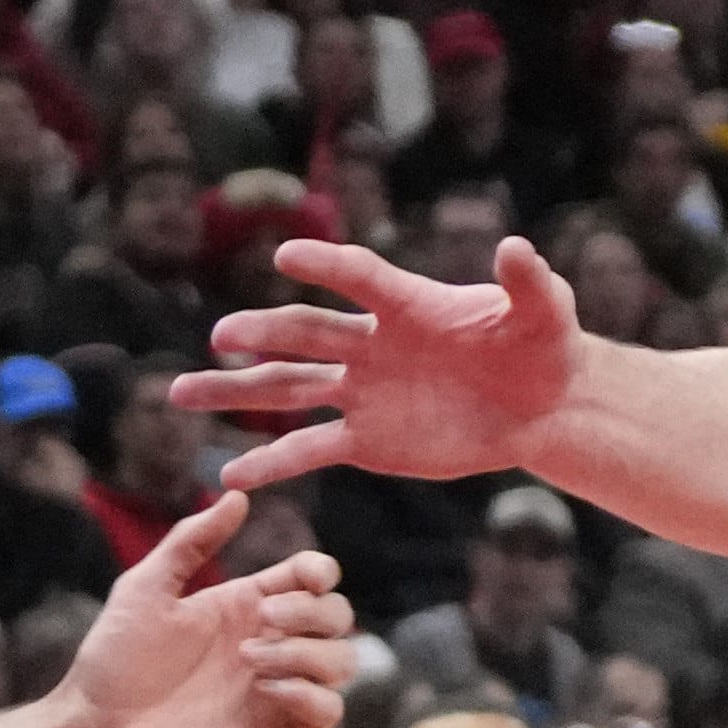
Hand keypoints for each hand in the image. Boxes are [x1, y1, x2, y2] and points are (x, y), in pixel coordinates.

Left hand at [40, 491, 360, 727]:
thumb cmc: (114, 664)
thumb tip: (237, 494)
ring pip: (343, 661)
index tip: (306, 576)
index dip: (320, 573)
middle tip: (263, 621)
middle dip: (314, 611)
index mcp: (244, 608)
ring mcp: (278, 691)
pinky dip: (307, 694)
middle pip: (338, 616)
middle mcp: (270, 646)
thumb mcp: (145, 589)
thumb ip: (192, 541)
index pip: (311, 581)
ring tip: (249, 663)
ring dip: (307, 654)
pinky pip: (329, 709)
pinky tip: (263, 693)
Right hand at [182, 232, 591, 488]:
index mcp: (407, 304)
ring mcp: (363, 392)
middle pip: (305, 333)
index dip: (326, 266)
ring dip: (235, 390)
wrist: (544, 406)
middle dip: (262, 333)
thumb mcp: (547, 312)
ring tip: (180, 394)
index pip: (359, 278)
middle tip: (221, 336)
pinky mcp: (367, 441)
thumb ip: (530, 283)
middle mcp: (371, 344)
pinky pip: (310, 449)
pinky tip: (229, 478)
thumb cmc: (545, 347)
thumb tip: (519, 249)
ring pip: (288, 389)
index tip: (287, 258)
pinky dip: (271, 464)